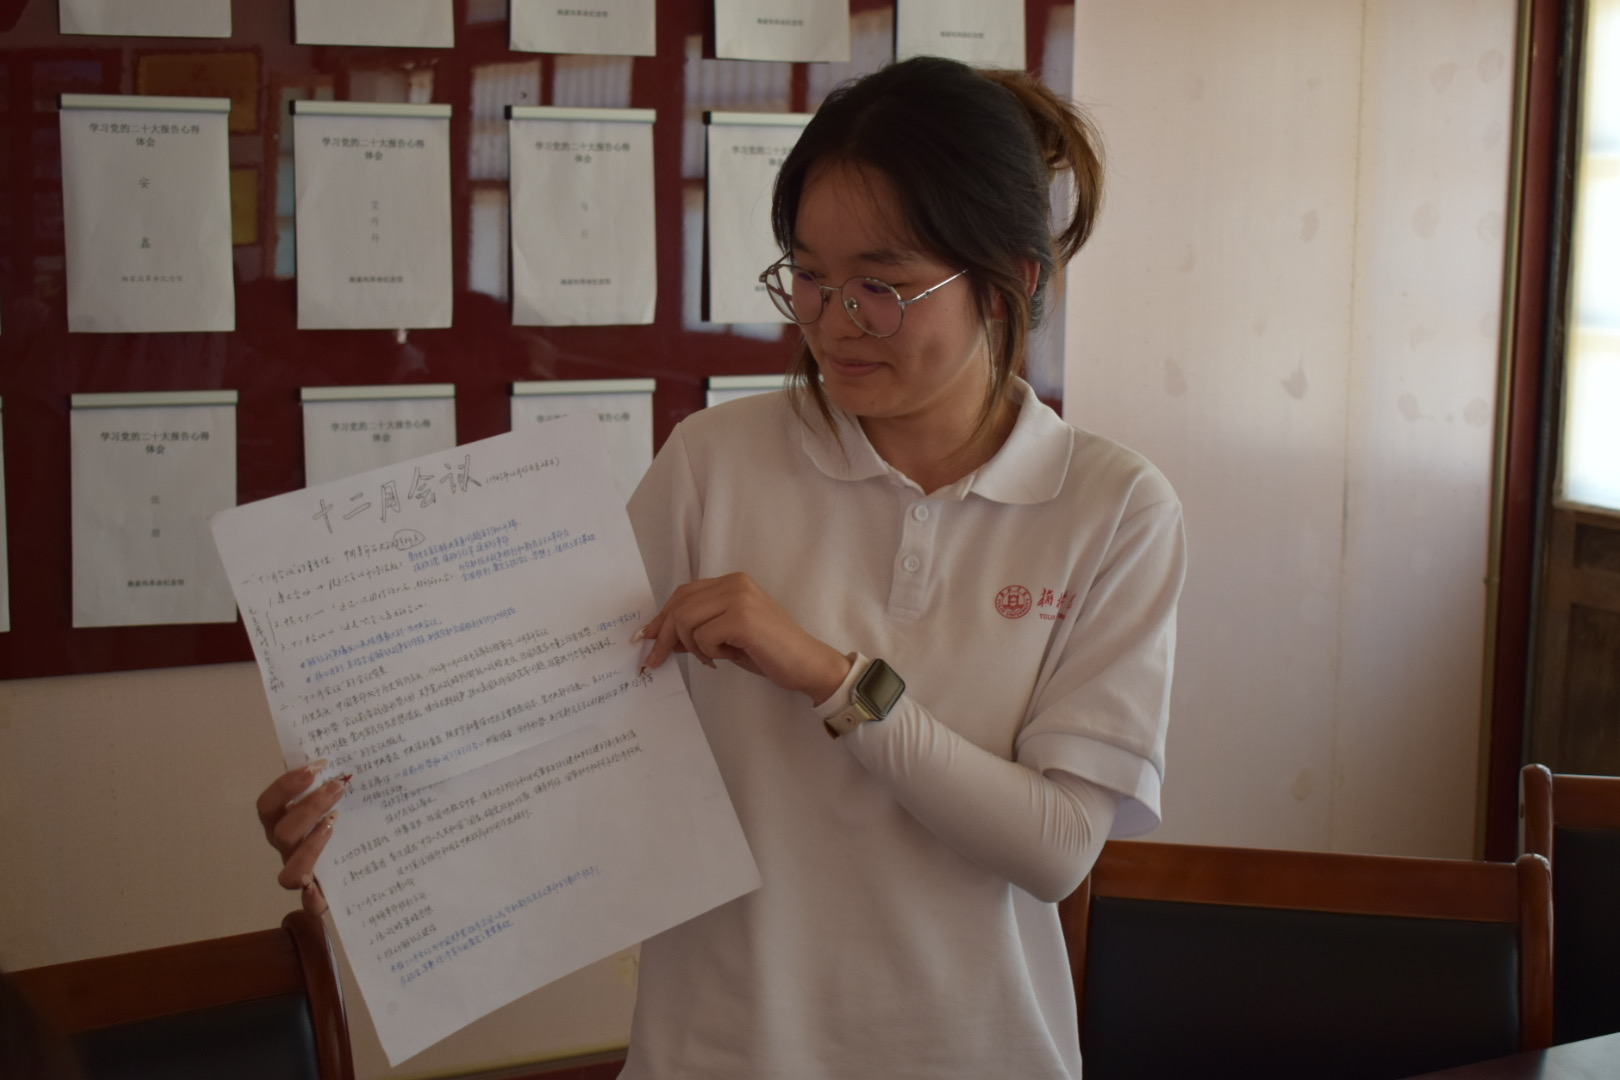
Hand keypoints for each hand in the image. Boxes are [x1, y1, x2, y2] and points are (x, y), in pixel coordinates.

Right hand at [255, 761, 349, 916]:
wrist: (362, 860)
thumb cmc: (346, 816)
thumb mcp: (342, 794)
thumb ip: (336, 777)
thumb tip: (350, 752)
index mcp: (284, 821)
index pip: (269, 803)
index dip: (288, 783)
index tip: (319, 764)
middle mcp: (287, 848)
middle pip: (281, 831)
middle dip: (308, 806)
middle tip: (339, 787)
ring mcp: (299, 872)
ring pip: (288, 871)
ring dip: (310, 847)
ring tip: (335, 825)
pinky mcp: (317, 896)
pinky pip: (309, 905)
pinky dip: (313, 900)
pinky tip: (322, 889)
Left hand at [637, 572, 851, 704]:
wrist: (806, 664)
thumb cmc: (770, 652)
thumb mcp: (727, 638)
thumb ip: (698, 630)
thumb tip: (662, 637)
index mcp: (733, 582)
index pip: (684, 593)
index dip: (662, 617)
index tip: (647, 638)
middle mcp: (735, 583)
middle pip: (679, 605)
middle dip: (664, 636)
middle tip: (656, 661)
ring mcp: (739, 598)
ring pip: (685, 620)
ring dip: (691, 646)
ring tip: (712, 658)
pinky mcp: (742, 618)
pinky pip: (703, 636)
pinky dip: (707, 652)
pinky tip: (725, 658)